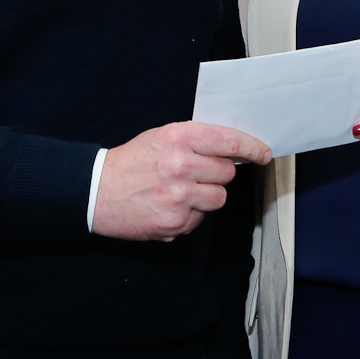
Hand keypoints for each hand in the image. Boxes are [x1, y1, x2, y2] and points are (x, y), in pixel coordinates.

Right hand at [92, 123, 271, 240]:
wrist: (96, 192)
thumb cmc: (130, 162)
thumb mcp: (160, 137)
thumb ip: (194, 140)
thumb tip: (231, 146)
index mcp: (178, 138)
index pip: (229, 140)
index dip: (252, 147)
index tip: (263, 153)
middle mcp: (181, 165)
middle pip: (227, 172)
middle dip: (217, 174)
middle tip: (196, 173)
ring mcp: (179, 196)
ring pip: (218, 197)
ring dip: (205, 196)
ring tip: (180, 191)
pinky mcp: (176, 222)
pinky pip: (200, 218)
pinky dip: (190, 214)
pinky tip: (168, 206)